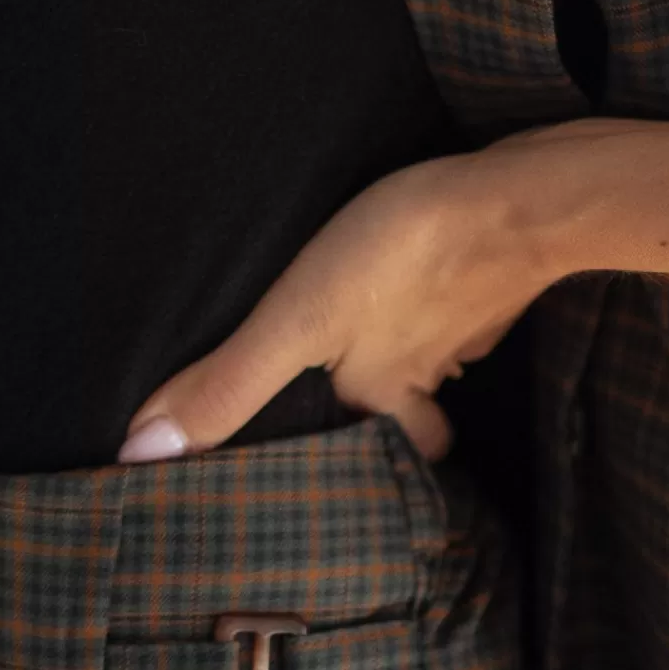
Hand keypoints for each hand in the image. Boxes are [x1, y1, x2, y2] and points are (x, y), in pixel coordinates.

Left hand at [115, 126, 617, 463]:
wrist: (527, 197)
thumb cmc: (403, 255)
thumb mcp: (300, 320)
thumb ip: (227, 384)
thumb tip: (141, 457)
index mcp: (384, 389)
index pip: (390, 451)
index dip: (373, 464)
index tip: (349, 472)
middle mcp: (433, 364)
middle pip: (427, 414)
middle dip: (409, 416)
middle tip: (378, 406)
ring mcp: (474, 314)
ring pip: (446, 350)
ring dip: (426, 348)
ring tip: (392, 329)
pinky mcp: (499, 261)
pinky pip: (471, 292)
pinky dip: (454, 289)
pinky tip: (435, 261)